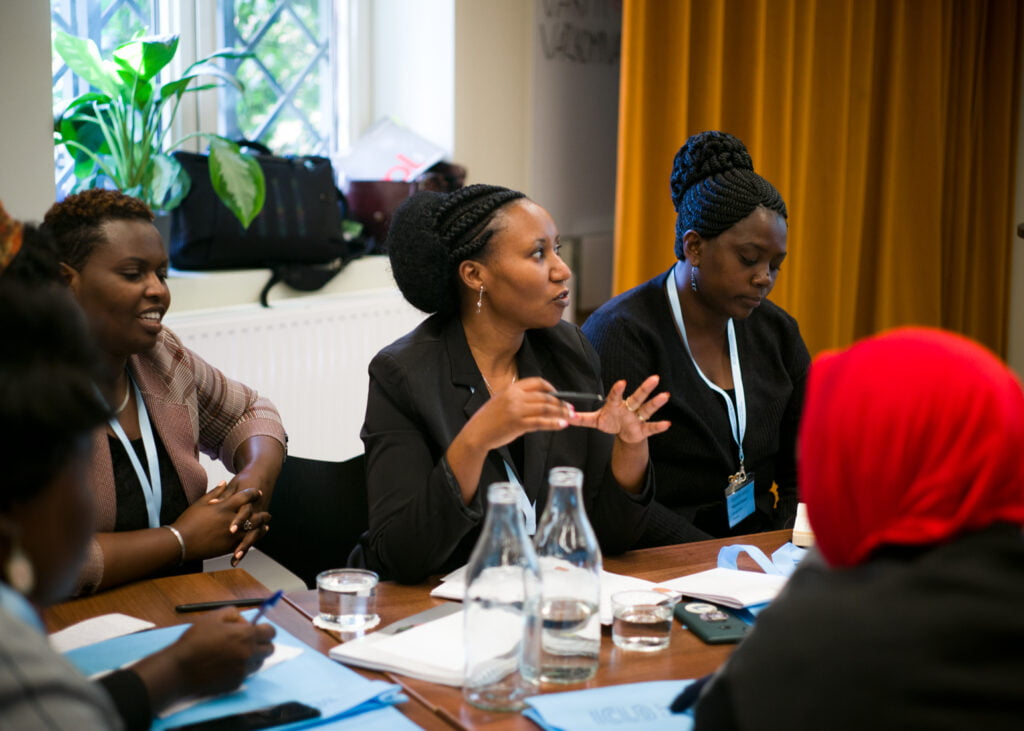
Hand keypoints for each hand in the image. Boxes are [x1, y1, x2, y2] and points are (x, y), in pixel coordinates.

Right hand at [133, 607, 275, 711]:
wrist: (179, 669)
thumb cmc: (195, 640)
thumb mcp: (212, 617)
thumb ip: (233, 614)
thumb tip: (244, 621)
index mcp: (246, 636)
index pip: (271, 632)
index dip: (265, 629)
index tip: (257, 629)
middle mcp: (249, 654)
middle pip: (269, 649)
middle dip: (261, 644)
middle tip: (247, 642)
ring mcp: (243, 671)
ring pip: (258, 663)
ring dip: (252, 657)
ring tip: (234, 654)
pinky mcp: (236, 684)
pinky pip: (245, 675)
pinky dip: (239, 670)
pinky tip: (224, 666)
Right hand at [171, 481, 262, 560]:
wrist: (179, 542)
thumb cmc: (187, 522)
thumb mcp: (200, 503)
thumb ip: (215, 493)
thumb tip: (224, 482)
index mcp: (224, 507)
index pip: (245, 497)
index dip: (253, 494)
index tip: (257, 493)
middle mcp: (230, 520)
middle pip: (254, 514)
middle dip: (262, 513)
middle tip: (267, 513)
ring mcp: (231, 535)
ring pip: (253, 529)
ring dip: (261, 526)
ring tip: (266, 524)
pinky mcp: (229, 547)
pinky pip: (246, 541)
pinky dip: (254, 538)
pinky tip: (256, 536)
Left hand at [224, 472, 274, 566]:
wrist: (263, 476)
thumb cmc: (245, 480)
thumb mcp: (234, 485)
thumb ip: (222, 495)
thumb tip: (212, 503)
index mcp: (249, 499)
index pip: (245, 511)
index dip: (239, 521)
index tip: (231, 530)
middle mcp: (256, 510)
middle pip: (251, 528)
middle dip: (244, 541)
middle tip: (235, 551)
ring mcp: (258, 517)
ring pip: (253, 535)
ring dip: (244, 547)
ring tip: (235, 558)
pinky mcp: (257, 522)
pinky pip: (252, 536)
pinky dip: (244, 546)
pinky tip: (235, 558)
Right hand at [463, 376, 571, 450]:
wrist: (476, 433)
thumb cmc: (488, 419)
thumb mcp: (501, 401)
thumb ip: (518, 398)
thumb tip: (539, 400)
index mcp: (511, 388)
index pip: (537, 382)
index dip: (551, 388)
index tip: (558, 394)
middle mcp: (515, 397)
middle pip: (545, 397)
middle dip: (560, 403)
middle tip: (570, 408)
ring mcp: (517, 410)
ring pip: (545, 409)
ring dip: (561, 413)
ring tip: (570, 416)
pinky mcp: (518, 424)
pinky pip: (541, 423)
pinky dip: (554, 423)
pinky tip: (562, 425)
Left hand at [571, 375, 670, 442]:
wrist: (623, 434)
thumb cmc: (610, 422)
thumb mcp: (595, 420)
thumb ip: (581, 419)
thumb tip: (567, 416)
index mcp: (616, 405)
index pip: (616, 395)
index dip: (618, 390)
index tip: (621, 382)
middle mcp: (629, 408)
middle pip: (637, 397)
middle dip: (645, 388)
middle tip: (655, 378)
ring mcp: (637, 417)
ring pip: (647, 409)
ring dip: (656, 403)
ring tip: (665, 395)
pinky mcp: (643, 429)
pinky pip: (652, 427)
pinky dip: (659, 426)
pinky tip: (667, 423)